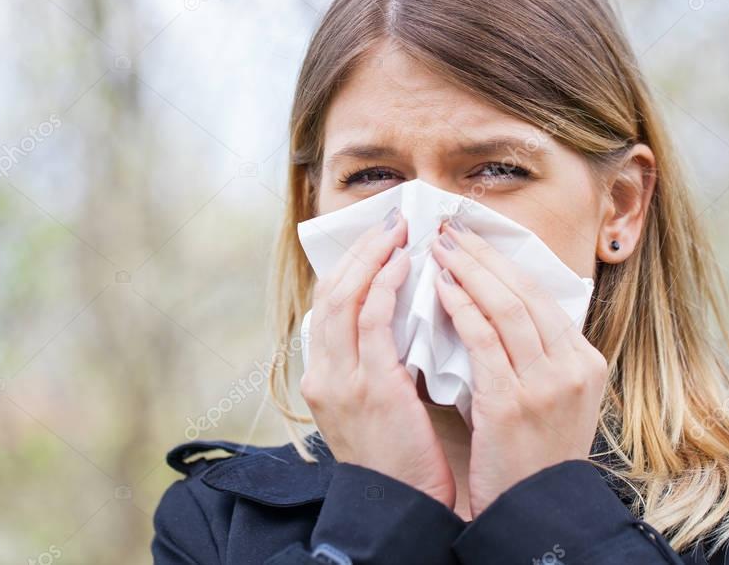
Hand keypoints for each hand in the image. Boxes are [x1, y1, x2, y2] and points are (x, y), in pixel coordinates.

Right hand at [300, 207, 455, 508]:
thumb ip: (382, 362)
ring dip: (372, 257)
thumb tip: (406, 318)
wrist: (400, 509)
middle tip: (390, 219)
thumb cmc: (402, 459)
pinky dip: (384, 285)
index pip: (329, 305)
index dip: (353, 266)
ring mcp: (340, 380)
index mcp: (324, 377)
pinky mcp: (369, 387)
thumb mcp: (380, 405)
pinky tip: (405, 264)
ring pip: (344, 297)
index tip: (379, 239)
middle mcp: (322, 373)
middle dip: (361, 250)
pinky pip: (371, 321)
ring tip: (398, 230)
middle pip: (330, 291)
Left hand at [431, 218, 606, 517]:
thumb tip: (502, 307)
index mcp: (585, 362)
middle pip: (525, 293)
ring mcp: (547, 384)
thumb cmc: (534, 456)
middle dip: (483, 255)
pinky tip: (441, 287)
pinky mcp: (514, 402)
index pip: (541, 297)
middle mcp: (573, 367)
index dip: (504, 262)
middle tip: (450, 229)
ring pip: (507, 307)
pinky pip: (485, 340)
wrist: (534, 510)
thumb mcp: (555, 399)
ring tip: (439, 247)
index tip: (474, 238)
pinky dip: (462, 308)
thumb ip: (537, 355)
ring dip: (469, 270)